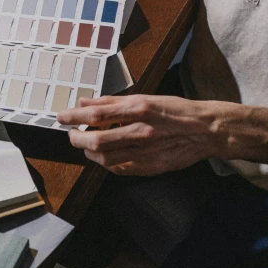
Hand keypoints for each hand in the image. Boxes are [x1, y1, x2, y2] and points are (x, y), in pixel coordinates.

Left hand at [57, 94, 230, 175]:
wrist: (205, 130)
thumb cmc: (175, 110)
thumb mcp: (146, 97)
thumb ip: (114, 101)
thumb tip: (86, 101)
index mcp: (140, 108)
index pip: (98, 114)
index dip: (75, 116)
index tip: (61, 117)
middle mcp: (141, 131)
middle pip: (98, 141)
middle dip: (78, 138)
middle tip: (71, 133)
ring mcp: (146, 152)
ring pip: (106, 158)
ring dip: (90, 152)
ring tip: (87, 144)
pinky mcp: (151, 168)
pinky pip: (120, 169)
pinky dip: (106, 163)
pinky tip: (105, 156)